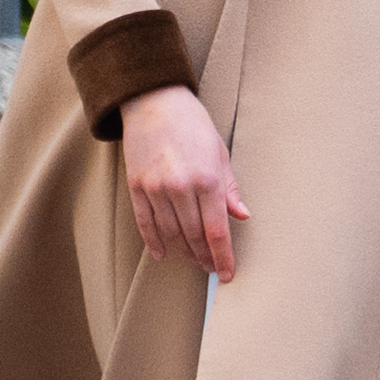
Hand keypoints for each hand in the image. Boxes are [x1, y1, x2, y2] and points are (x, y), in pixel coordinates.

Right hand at [122, 84, 247, 279]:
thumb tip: (243, 216)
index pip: (217, 230)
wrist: (156, 105)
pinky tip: (164, 254)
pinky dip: (155, 241)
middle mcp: (181, 187)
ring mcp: (155, 189)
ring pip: (170, 233)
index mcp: (208, 179)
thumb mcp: (220, 154)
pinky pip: (145, 223)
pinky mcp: (136, 187)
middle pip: (193, 236)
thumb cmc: (195, 127)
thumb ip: (230, 189)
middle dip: (204, 257)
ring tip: (194, 261)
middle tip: (212, 269)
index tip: (228, 273)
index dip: (223, 256)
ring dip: (183, 251)